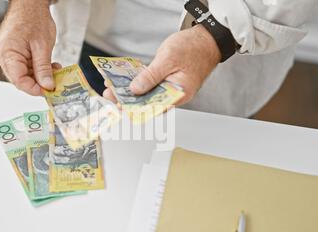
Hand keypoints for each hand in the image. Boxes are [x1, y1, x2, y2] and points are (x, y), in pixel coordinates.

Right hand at [0, 0, 59, 95]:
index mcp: (7, 53)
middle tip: (55, 82)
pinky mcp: (14, 53)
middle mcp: (4, 56)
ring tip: (55, 70)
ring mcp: (8, 55)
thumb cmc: (33, 17)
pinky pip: (25, 67)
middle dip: (39, 82)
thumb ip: (44, 68)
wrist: (30, 4)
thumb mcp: (43, 46)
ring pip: (24, 74)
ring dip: (41, 76)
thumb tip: (47, 85)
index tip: (48, 91)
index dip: (34, 89)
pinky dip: (38, 69)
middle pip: (21, 79)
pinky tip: (49, 66)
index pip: (19, 81)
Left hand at [103, 25, 220, 104]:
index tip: (119, 105)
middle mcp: (174, 94)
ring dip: (131, 90)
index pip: (153, 107)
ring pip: (148, 93)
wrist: (206, 37)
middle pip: (148, 101)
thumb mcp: (168, 59)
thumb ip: (151, 76)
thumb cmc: (194, 47)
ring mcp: (170, 87)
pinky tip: (126, 80)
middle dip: (128, 99)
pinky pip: (151, 83)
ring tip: (114, 88)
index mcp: (178, 94)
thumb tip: (135, 89)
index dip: (135, 108)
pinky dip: (139, 81)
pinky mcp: (167, 79)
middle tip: (111, 95)